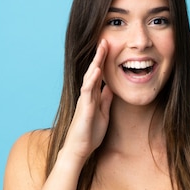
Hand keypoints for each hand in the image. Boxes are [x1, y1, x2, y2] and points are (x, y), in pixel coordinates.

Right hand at [62, 40, 113, 161]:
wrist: (79, 150)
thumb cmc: (90, 134)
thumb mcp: (103, 113)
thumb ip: (105, 100)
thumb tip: (110, 87)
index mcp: (93, 96)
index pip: (99, 75)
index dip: (104, 61)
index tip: (110, 48)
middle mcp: (87, 95)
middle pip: (93, 71)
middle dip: (99, 56)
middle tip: (105, 40)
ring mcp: (84, 101)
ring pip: (90, 77)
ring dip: (96, 63)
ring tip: (101, 48)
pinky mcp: (84, 108)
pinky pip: (87, 91)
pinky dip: (92, 79)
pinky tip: (96, 70)